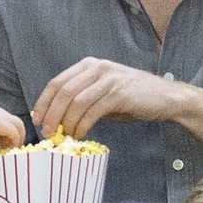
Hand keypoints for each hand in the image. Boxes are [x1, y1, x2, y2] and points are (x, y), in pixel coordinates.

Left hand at [31, 57, 184, 138]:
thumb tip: (57, 120)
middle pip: (63, 91)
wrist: (166, 98)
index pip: (57, 82)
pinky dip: (82, 125)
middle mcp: (97, 68)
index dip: (43, 102)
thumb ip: (82, 101)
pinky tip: (80, 135)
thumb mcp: (102, 94)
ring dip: (66, 122)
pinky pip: (93, 111)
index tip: (37, 120)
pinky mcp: (120, 93)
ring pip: (76, 101)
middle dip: (51, 114)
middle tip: (47, 133)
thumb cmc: (132, 98)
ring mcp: (109, 79)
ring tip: (64, 137)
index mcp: (89, 65)